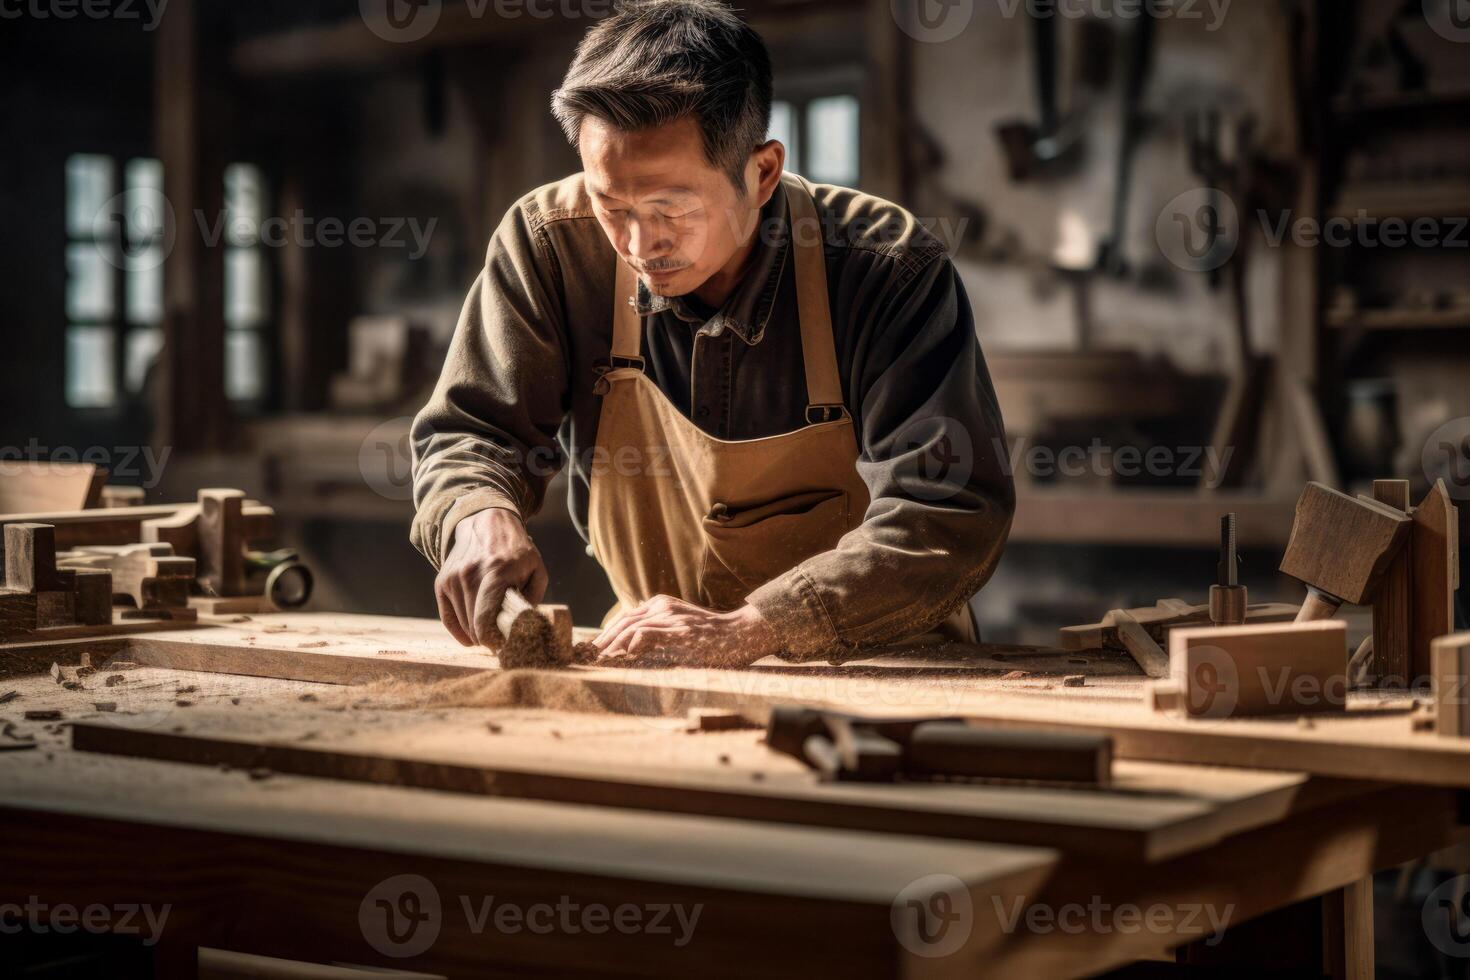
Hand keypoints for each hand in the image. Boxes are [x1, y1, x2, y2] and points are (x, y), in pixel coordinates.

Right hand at [435, 508, 548, 646]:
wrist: (487, 523)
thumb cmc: (516, 551)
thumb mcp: (535, 568)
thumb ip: (533, 597)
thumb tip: (524, 626)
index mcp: (496, 572)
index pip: (485, 619)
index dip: (493, 640)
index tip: (504, 645)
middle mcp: (470, 574)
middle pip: (473, 626)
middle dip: (487, 639)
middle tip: (501, 641)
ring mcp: (453, 578)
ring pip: (461, 623)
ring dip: (475, 634)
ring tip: (490, 633)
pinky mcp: (442, 582)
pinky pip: (447, 617)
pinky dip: (458, 631)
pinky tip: (470, 638)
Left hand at [591, 596, 780, 666]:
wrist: (742, 633)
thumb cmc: (713, 638)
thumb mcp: (681, 631)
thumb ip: (660, 634)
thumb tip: (633, 651)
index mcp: (662, 605)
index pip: (625, 617)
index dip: (607, 634)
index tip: (595, 651)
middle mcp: (663, 606)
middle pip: (622, 621)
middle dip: (603, 642)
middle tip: (590, 659)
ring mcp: (671, 617)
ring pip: (629, 627)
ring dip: (611, 646)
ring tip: (600, 662)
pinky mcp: (679, 630)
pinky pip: (646, 633)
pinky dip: (630, 645)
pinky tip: (622, 657)